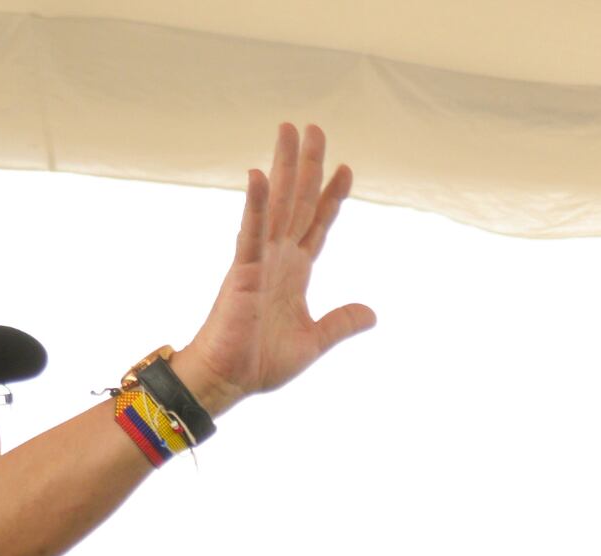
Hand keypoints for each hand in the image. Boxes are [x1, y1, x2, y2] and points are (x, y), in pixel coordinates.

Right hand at [174, 123, 375, 414]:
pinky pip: (250, 231)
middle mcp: (277, 258)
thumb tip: (371, 314)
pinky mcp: (242, 272)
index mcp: (295, 271)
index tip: (346, 168)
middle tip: (315, 128)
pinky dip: (256, 204)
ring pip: (275, 204)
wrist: (229, 381)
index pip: (317, 224)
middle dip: (307, 166)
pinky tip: (260, 174)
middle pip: (297, 201)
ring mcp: (259, 260)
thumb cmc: (260, 362)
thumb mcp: (314, 341)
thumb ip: (340, 323)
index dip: (332, 197)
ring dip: (283, 167)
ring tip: (289, 130)